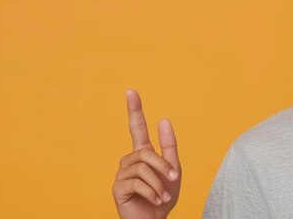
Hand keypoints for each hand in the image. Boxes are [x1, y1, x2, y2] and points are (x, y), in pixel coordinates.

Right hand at [112, 89, 181, 218]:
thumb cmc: (164, 195)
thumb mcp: (173, 170)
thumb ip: (169, 146)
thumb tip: (164, 119)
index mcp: (143, 153)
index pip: (137, 127)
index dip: (134, 109)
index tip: (131, 91)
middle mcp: (130, 160)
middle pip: (146, 153)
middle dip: (164, 167)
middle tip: (174, 180)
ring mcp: (122, 173)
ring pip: (143, 168)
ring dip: (159, 184)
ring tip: (163, 195)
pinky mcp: (117, 188)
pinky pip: (137, 182)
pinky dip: (152, 192)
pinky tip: (155, 201)